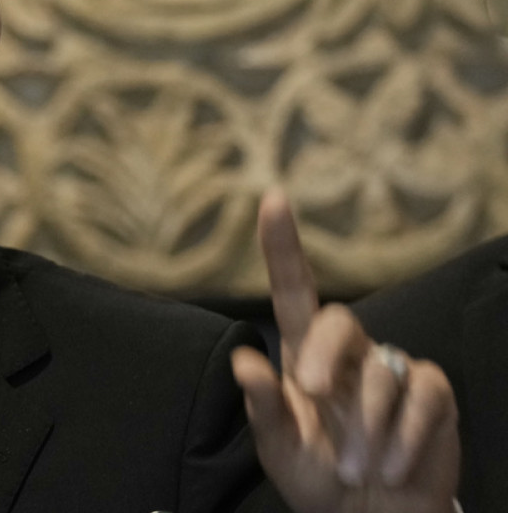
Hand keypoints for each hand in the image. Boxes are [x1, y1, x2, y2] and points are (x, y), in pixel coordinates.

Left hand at [231, 188, 459, 512]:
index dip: (284, 246)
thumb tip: (243, 362)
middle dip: (325, 356)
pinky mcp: (433, 396)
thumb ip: (263, 407)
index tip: (272, 199)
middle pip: (339, 321)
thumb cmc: (318, 476)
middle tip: (314, 396)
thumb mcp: (280, 448)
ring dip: (365, 425)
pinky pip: (424, 397)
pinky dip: (405, 436)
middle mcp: (349, 354)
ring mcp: (394, 371)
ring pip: (383, 370)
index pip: (294, 292)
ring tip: (356, 468)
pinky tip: (391, 465)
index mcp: (304, 355)